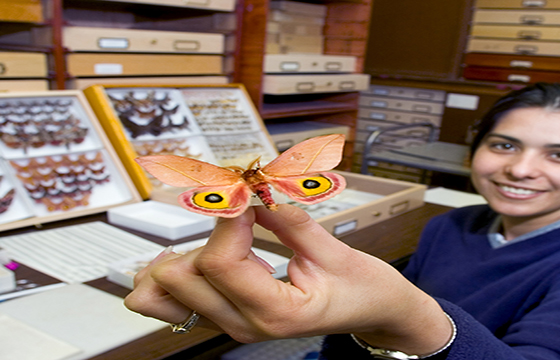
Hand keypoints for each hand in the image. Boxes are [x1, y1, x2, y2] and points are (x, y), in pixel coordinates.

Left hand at [124, 204, 451, 354]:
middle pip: (179, 278)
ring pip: (164, 292)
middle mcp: (245, 324)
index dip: (227, 218)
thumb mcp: (335, 251)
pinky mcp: (227, 316)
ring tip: (226, 234)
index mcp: (275, 312)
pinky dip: (179, 271)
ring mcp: (232, 324)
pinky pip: (175, 299)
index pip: (219, 263)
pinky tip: (204, 252)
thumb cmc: (363, 289)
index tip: (247, 195)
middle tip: (239, 212)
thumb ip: (289, 221)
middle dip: (206, 234)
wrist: (374, 313)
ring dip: (187, 252)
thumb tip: (253, 191)